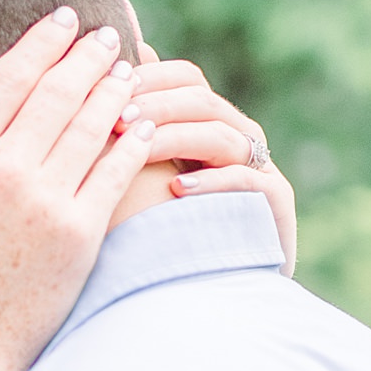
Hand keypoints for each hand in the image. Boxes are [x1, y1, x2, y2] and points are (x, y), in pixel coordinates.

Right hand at [0, 11, 154, 370]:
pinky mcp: (79, 234)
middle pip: (56, 93)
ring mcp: (42, 203)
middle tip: (106, 35)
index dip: (41, 43)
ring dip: (114, 91)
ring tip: (127, 71)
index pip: (8, 78)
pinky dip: (131, 141)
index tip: (65, 20)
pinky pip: (113, 172)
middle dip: (86, 56)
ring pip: (90, 126)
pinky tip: (142, 123)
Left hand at [125, 57, 296, 275]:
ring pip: (221, 136)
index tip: (106, 88)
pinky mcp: (275, 206)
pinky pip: (248, 183)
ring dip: (175, 138)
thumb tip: (95, 87)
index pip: (186, 78)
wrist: (207, 294)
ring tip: (135, 148)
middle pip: (202, 100)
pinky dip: (212, 182)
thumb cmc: (161, 235)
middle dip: (155, 105)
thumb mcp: (139, 180)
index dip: (149, 76)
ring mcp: (260, 170)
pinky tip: (176, 189)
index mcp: (209, 124)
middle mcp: (239, 140)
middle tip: (116, 119)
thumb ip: (126, 136)